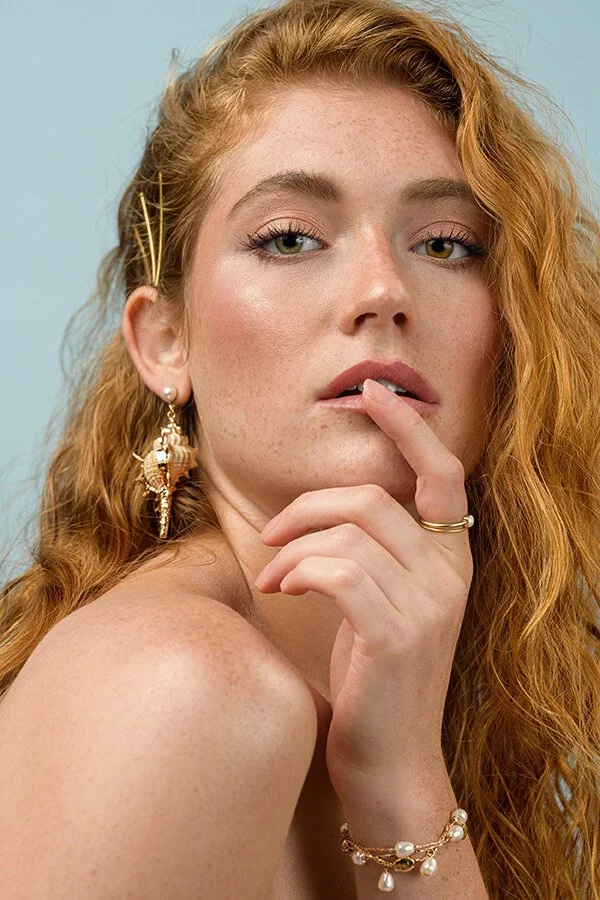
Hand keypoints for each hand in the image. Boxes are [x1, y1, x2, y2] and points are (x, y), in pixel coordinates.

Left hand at [254, 378, 473, 797]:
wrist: (390, 761)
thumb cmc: (373, 676)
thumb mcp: (381, 601)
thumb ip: (371, 550)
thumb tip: (320, 508)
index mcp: (452, 558)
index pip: (444, 472)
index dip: (409, 428)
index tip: (372, 393)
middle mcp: (452, 573)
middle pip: (373, 497)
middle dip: (310, 505)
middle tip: (273, 532)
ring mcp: (431, 604)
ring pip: (349, 532)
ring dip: (295, 548)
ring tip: (273, 577)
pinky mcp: (398, 633)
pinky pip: (337, 569)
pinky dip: (297, 570)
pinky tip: (280, 589)